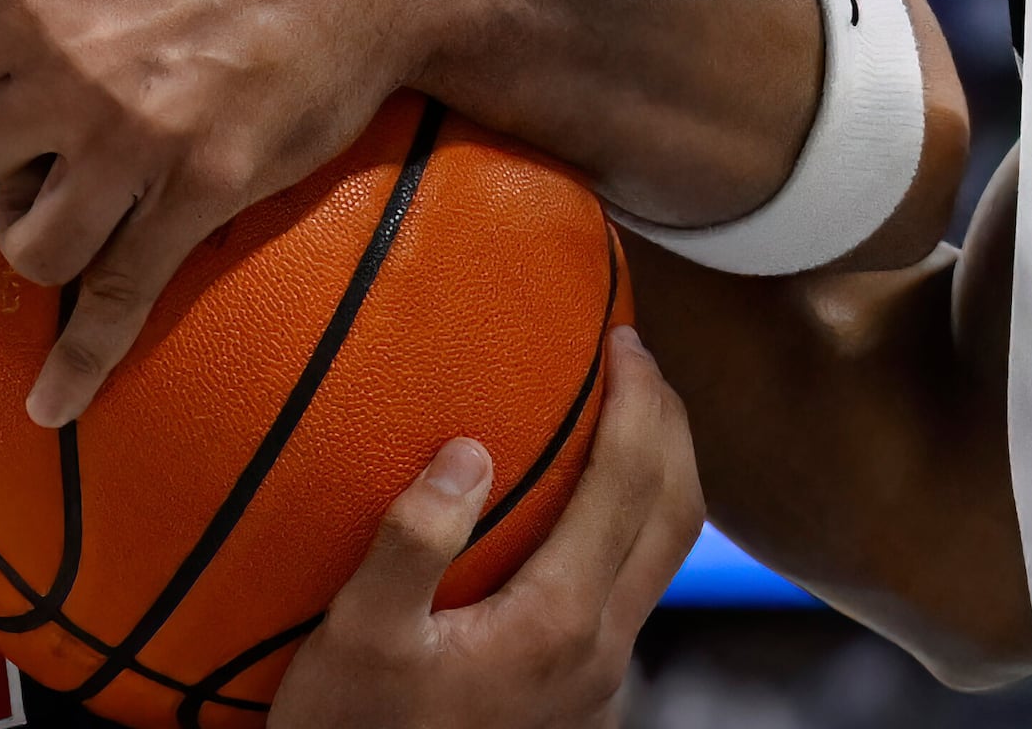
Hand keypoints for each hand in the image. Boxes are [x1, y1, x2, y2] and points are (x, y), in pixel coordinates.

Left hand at [0, 0, 483, 425]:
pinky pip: (118, 294)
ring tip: (86, 222)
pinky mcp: (201, 189)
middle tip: (54, 166)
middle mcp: (70, 67)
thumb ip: (18, 22)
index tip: (11, 123)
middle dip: (2, 177)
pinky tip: (51, 405)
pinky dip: (79, 361)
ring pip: (29, 244)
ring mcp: (133, 136)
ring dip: (46, 245)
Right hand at [272, 328, 702, 728]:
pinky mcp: (584, 702)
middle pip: (676, 514)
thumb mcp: (355, 637)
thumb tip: (471, 451)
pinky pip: (631, 594)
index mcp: (557, 620)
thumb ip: (412, 542)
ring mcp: (600, 683)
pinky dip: (628, 529)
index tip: (622, 337)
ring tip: (622, 420)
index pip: (629, 482)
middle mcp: (600, 650)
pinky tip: (577, 513)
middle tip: (638, 359)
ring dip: (658, 478)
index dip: (637, 398)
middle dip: (670, 424)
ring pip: (663, 559)